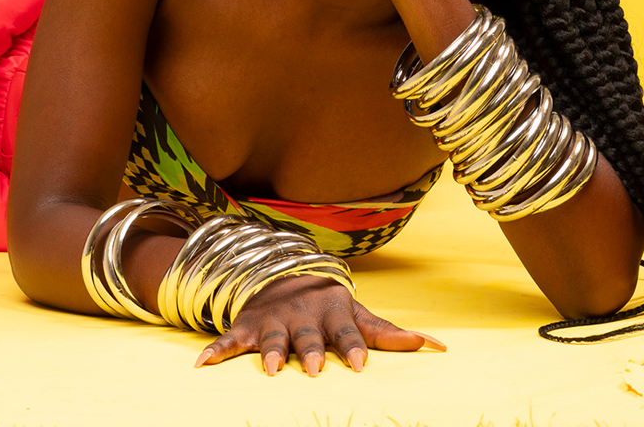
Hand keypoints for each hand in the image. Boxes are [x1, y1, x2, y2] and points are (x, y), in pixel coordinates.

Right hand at [191, 274, 444, 375]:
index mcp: (332, 313)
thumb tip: (441, 347)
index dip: (352, 348)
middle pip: (307, 337)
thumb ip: (392, 334)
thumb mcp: (358, 314)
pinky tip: (202, 364)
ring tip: (269, 370)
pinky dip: (215, 350)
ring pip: (270, 338)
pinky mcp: (246, 327)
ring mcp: (272, 321)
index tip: (359, 366)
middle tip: (312, 369)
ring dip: (268, 352)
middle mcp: (302, 317)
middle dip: (309, 351)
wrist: (283, 274)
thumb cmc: (328, 305)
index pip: (346, 332)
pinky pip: (228, 339)